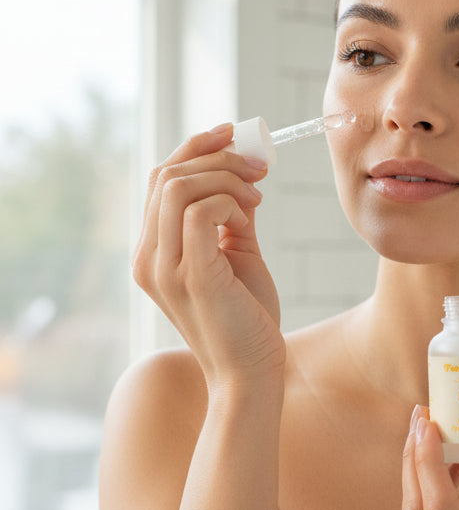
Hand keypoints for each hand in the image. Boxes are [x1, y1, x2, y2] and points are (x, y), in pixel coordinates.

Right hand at [132, 124, 285, 383]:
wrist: (253, 373)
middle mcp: (148, 258)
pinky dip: (228, 203)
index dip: (195, 149)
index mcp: (153, 252)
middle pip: (164, 175)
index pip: (159, 181)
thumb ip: (231, 217)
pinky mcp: (190, 277)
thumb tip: (241, 175)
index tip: (235, 136)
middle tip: (259, 168)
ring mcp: (164, 268)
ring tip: (257, 198)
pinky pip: (197, 212)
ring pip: (177, 186)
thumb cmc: (248, 319)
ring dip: (225, 179)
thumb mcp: (237, 255)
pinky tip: (248, 220)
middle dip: (216, 157)